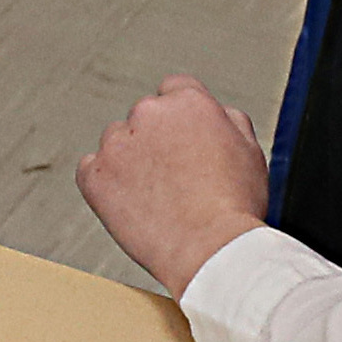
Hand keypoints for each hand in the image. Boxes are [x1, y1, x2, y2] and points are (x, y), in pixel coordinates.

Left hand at [78, 75, 272, 296]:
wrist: (211, 251)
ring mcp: (117, 144)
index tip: (182, 141)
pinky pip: (90, 170)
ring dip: (130, 161)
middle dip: (156, 141)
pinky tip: (129, 203)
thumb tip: (217, 112)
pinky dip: (104, 184)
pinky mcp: (94, 175)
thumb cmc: (234, 208)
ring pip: (117, 142)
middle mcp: (149, 113)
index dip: (182, 120)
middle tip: (175, 179)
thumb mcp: (251, 151)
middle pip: (145, 117)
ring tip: (156, 198)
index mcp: (188, 102)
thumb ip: (229, 121)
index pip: (175, 91)